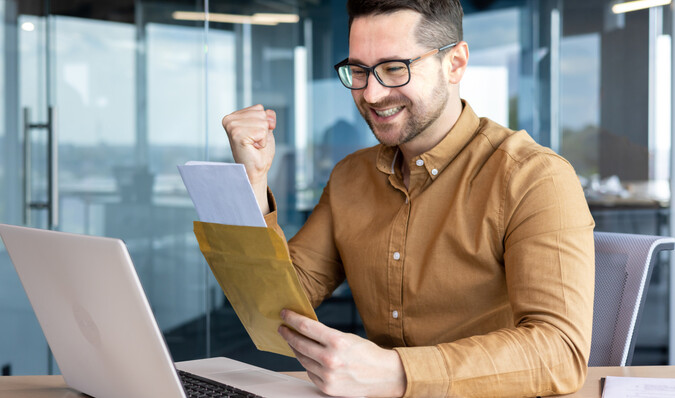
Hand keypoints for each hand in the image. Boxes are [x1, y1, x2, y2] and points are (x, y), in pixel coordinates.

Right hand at [221, 104, 275, 213]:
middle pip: (261, 114)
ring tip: (254, 145)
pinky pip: (262, 131)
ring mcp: (232, 127)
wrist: (256, 169)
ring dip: (263, 136)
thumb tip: (268, 113)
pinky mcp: (237, 135)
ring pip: (262, 122)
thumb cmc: (259, 152)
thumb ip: (267, 116)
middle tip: (255, 142)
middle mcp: (229, 120)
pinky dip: (263, 142)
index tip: (256, 136)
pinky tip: (253, 148)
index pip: (259, 108)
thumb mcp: (265, 129)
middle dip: (264, 130)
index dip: (264, 123)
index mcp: (233, 116)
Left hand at [278, 309, 405, 396]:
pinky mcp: (327, 387)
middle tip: (283, 328)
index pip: (306, 327)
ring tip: (294, 342)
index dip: (292, 319)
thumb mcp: (347, 337)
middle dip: (288, 334)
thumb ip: (326, 335)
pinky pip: (310, 373)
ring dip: (296, 349)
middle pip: (299, 343)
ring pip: (302, 359)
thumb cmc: (368, 354)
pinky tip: (308, 358)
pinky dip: (308, 364)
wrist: (384, 375)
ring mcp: (328, 375)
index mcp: (337, 341)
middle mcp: (330, 359)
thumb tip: (305, 329)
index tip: (284, 314)